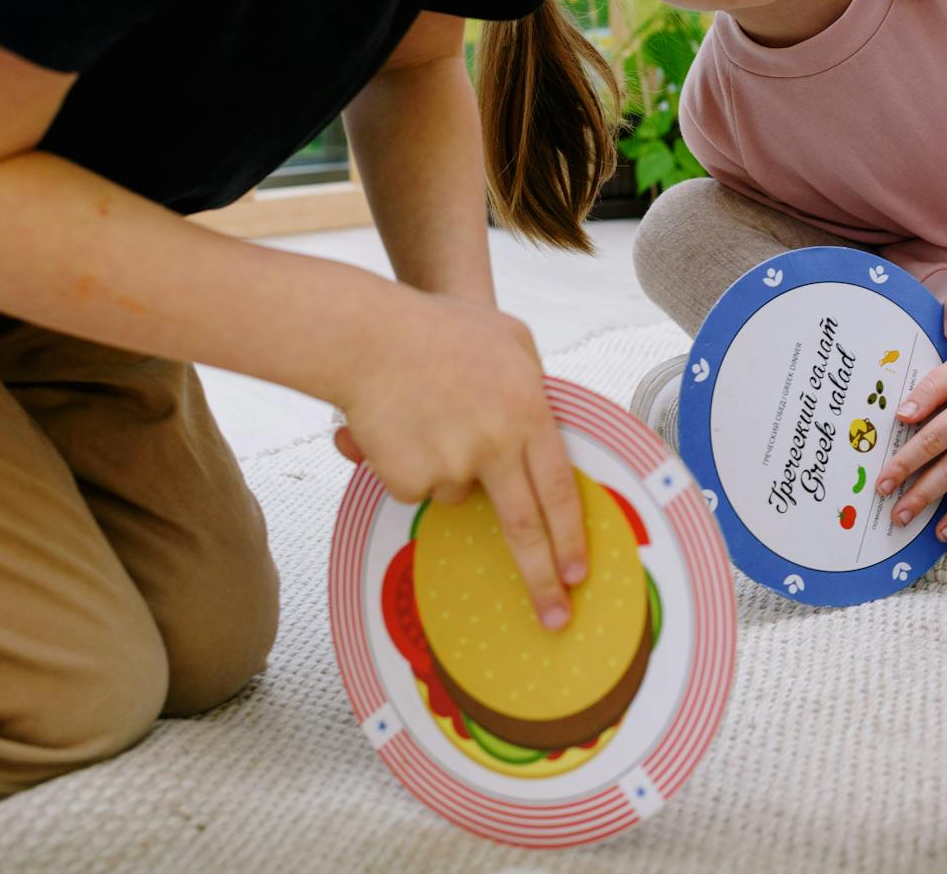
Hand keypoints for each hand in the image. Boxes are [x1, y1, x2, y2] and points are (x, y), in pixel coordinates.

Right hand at [330, 298, 586, 630]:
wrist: (367, 336)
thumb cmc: (439, 329)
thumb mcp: (509, 339)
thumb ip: (533, 381)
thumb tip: (544, 418)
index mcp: (528, 413)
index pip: (559, 489)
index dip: (571, 536)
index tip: (579, 574)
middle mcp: (496, 445)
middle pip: (524, 526)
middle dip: (542, 579)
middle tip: (556, 618)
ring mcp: (452, 465)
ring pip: (458, 493)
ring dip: (448, 467)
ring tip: (429, 414)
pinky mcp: (410, 479)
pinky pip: (416, 488)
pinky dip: (408, 466)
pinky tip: (399, 425)